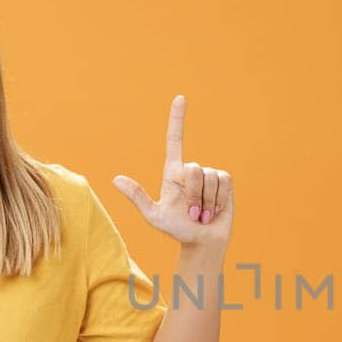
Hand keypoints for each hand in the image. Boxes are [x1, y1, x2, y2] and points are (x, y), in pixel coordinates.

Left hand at [111, 94, 233, 247]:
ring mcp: (209, 175)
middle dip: (193, 196)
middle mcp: (191, 170)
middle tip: (191, 214)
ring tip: (202, 215)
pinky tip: (214, 211)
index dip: (177, 119)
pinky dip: (218, 200)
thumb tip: (116, 179)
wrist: (202, 242)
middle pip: (193, 169)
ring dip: (205, 202)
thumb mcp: (154, 216)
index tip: (180, 98)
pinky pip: (223, 182)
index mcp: (172, 173)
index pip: (175, 140)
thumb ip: (138, 198)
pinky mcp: (225, 182)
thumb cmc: (177, 230)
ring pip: (209, 178)